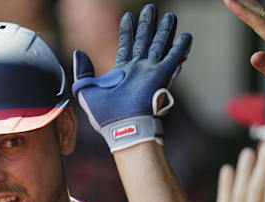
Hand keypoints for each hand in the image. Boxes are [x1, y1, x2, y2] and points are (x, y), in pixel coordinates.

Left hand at [71, 4, 190, 151]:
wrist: (122, 127)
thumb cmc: (104, 115)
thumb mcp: (85, 90)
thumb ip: (82, 71)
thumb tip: (78, 52)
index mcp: (122, 72)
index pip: (126, 45)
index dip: (127, 30)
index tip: (128, 16)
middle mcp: (138, 70)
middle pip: (145, 41)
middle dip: (148, 25)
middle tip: (151, 8)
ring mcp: (151, 72)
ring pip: (160, 45)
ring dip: (165, 30)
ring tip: (170, 16)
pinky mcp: (161, 76)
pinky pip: (174, 58)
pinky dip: (180, 47)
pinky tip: (186, 35)